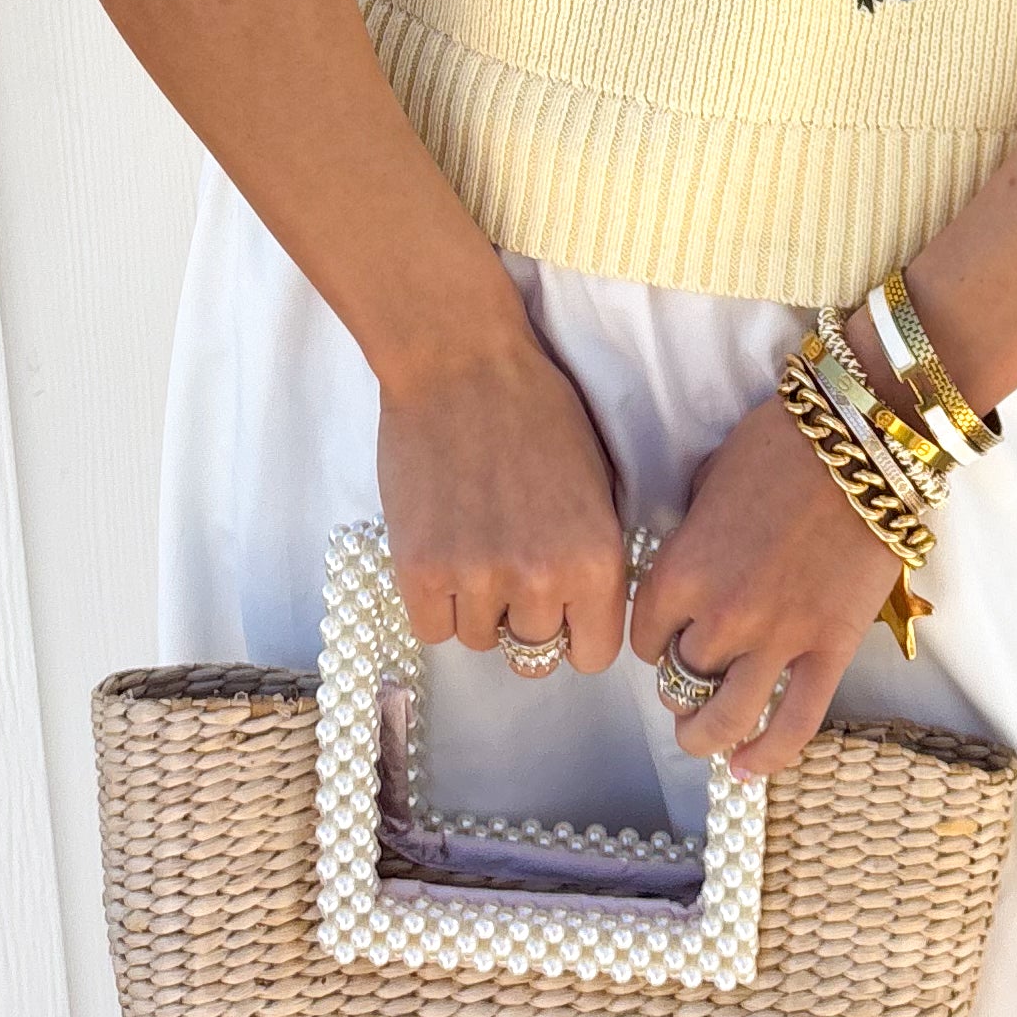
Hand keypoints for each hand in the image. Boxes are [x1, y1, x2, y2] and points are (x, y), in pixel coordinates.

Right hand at [376, 317, 629, 671]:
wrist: (460, 362)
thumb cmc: (537, 410)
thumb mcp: (597, 485)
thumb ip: (593, 555)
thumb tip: (582, 610)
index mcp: (596, 560)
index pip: (593, 654)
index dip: (575, 633)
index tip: (561, 610)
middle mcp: (541, 580)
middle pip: (532, 654)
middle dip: (523, 619)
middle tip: (509, 569)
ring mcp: (477, 577)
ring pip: (478, 639)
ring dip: (475, 607)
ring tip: (470, 547)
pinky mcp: (419, 569)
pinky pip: (431, 629)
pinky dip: (435, 602)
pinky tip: (440, 553)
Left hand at [629, 343, 904, 777]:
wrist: (864, 438)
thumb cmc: (781, 442)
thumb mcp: (710, 478)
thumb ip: (691, 534)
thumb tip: (690, 558)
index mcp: (680, 570)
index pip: (644, 637)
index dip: (652, 641)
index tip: (666, 638)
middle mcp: (720, 615)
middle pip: (681, 679)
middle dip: (680, 685)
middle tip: (688, 685)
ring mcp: (779, 638)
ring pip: (728, 717)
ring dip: (707, 737)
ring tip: (705, 742)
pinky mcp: (832, 648)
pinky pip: (797, 721)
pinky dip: (771, 754)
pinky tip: (750, 768)